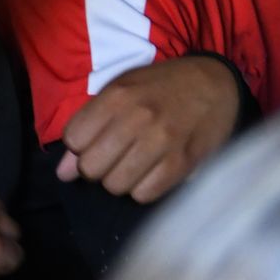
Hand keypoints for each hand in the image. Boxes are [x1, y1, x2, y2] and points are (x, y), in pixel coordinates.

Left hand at [57, 56, 242, 203]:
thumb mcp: (122, 92)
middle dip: (97, 168)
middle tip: (114, 159)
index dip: (80, 146)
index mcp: (118, 96)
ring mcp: (162, 142)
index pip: (73, 139)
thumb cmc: (162, 88)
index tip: (96, 142)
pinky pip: (144, 194)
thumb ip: (89, 126)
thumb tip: (63, 173)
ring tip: (134, 166)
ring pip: (116, 185)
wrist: (216, 85)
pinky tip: (152, 173)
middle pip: (91, 167)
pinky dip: (144, 189)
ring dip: (120, 181)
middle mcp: (137, 118)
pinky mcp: (182, 162)